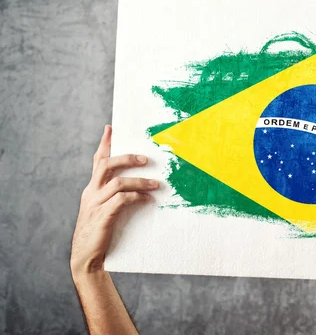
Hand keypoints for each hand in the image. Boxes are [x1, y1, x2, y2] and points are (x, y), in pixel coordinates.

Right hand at [70, 125, 158, 276]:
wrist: (86, 259)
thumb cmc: (100, 233)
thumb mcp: (104, 210)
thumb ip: (116, 197)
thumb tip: (140, 188)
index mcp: (91, 189)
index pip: (97, 161)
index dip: (104, 144)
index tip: (111, 128)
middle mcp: (91, 193)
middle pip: (106, 165)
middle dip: (126, 158)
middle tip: (146, 158)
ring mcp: (95, 204)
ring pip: (118, 183)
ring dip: (140, 181)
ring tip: (157, 184)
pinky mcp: (102, 217)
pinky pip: (121, 200)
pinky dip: (136, 197)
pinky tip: (147, 199)